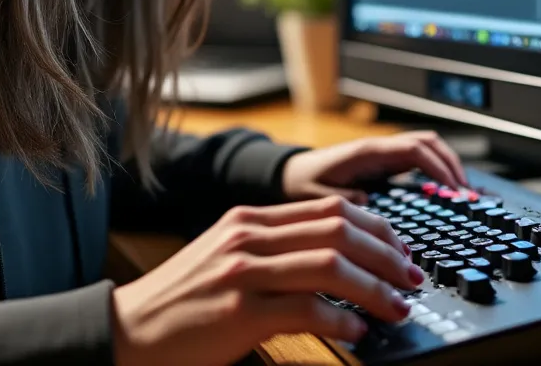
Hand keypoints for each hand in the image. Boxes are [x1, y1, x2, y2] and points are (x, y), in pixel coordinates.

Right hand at [110, 195, 423, 365]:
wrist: (129, 330)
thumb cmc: (183, 301)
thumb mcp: (228, 258)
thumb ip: (275, 250)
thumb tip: (336, 261)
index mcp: (249, 220)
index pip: (330, 209)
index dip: (378, 229)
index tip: (402, 251)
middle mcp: (248, 236)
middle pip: (339, 229)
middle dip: (387, 254)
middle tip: (412, 278)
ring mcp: (242, 271)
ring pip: (330, 265)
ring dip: (375, 288)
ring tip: (397, 306)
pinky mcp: (238, 311)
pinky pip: (307, 309)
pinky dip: (342, 320)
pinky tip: (357, 332)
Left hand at [280, 131, 466, 205]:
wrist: (290, 173)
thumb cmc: (302, 182)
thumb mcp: (319, 195)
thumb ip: (343, 199)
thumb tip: (368, 204)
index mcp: (367, 152)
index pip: (414, 150)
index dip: (439, 167)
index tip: (455, 190)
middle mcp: (379, 149)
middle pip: (428, 143)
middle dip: (452, 164)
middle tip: (466, 195)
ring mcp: (383, 155)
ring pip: (426, 148)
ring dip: (446, 165)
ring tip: (460, 194)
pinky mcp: (384, 164)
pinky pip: (417, 160)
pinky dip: (435, 171)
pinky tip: (442, 192)